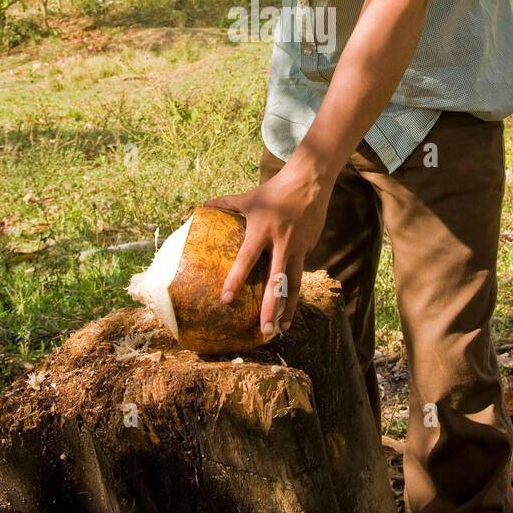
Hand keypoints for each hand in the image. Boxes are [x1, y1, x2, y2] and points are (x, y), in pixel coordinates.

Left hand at [204, 167, 330, 338]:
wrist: (310, 181)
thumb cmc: (274, 190)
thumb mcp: (249, 197)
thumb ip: (226, 204)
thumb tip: (202, 206)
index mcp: (261, 230)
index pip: (246, 259)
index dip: (236, 279)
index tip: (226, 300)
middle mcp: (281, 242)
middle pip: (276, 281)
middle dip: (270, 308)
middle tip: (264, 330)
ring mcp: (298, 247)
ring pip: (294, 283)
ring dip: (288, 308)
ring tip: (283, 328)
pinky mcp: (310, 247)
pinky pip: (300, 269)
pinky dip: (294, 287)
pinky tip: (290, 302)